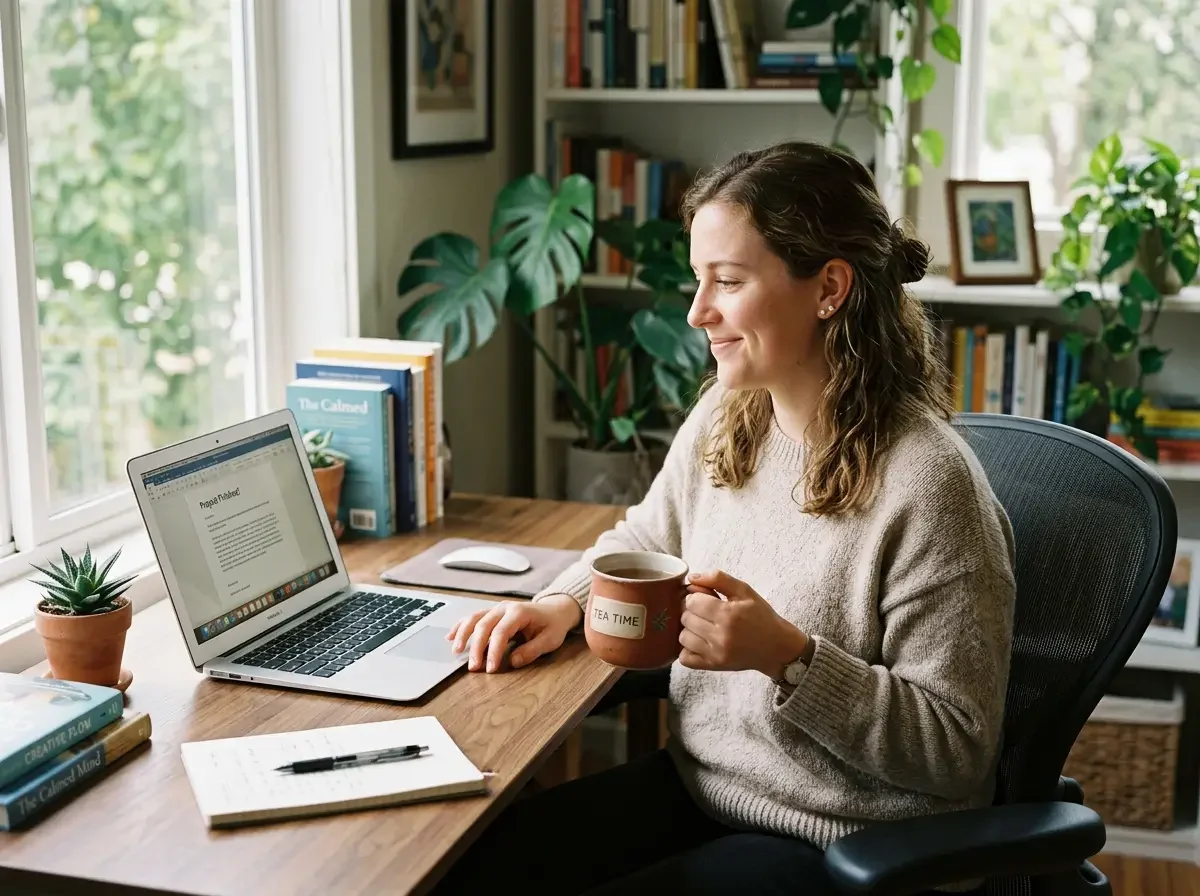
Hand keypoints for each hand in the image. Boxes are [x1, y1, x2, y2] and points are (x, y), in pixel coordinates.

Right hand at [446, 594, 581, 672]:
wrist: (554, 610)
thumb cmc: (552, 625)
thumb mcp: (550, 640)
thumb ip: (532, 650)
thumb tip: (513, 661)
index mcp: (519, 612)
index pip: (501, 632)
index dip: (494, 651)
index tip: (490, 668)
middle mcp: (505, 608)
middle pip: (484, 625)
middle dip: (476, 647)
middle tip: (473, 667)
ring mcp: (497, 608)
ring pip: (474, 618)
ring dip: (463, 634)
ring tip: (457, 652)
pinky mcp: (492, 613)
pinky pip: (473, 617)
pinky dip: (460, 626)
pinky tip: (450, 637)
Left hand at [681, 570, 809, 679]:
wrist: (777, 647)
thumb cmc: (761, 616)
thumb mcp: (745, 591)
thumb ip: (718, 579)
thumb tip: (691, 578)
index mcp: (728, 614)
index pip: (692, 602)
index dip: (696, 597)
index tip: (706, 599)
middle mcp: (720, 635)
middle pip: (686, 618)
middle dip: (693, 612)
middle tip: (706, 613)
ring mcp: (716, 654)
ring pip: (682, 638)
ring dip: (689, 630)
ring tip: (703, 627)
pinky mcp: (714, 666)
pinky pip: (685, 659)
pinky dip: (687, 650)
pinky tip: (699, 643)